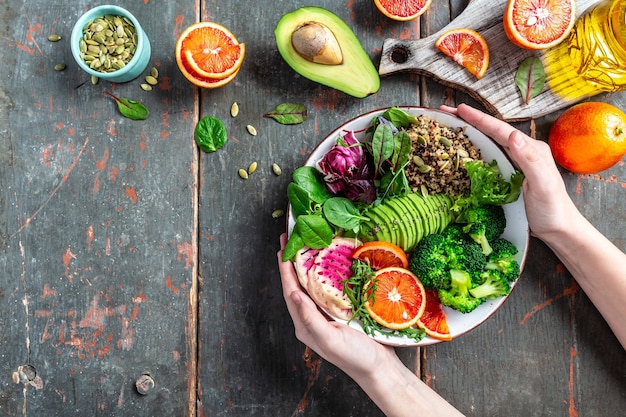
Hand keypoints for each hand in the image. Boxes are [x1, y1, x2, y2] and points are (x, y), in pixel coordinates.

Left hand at [277, 233, 393, 378]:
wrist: (381, 370)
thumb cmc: (356, 358)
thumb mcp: (330, 339)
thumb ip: (310, 318)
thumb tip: (294, 293)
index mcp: (305, 324)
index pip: (290, 291)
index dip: (284, 268)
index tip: (282, 247)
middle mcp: (312, 318)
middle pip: (298, 284)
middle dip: (292, 261)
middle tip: (290, 237)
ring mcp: (326, 314)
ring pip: (312, 284)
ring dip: (308, 263)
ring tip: (306, 243)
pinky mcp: (341, 311)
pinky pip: (329, 287)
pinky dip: (326, 271)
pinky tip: (328, 260)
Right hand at [441, 104, 578, 240]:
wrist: (557, 229)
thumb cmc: (552, 209)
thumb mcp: (544, 184)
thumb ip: (530, 160)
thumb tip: (512, 135)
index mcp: (530, 149)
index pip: (501, 130)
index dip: (480, 119)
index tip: (460, 109)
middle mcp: (521, 152)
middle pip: (491, 133)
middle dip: (468, 121)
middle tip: (446, 112)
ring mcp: (513, 164)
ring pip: (487, 144)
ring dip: (467, 134)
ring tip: (448, 126)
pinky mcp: (506, 176)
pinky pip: (486, 159)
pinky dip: (471, 151)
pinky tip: (460, 152)